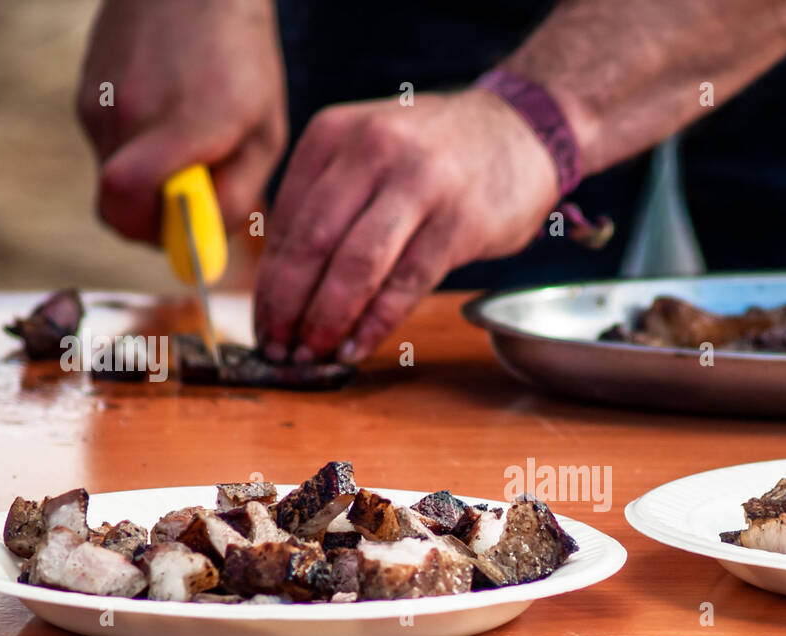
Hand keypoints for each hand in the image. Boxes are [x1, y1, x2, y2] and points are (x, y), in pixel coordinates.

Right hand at [76, 0, 286, 242]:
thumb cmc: (242, 60)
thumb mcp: (265, 135)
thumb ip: (237, 195)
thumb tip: (204, 244)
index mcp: (182, 127)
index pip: (127, 205)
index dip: (153, 237)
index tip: (187, 234)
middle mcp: (130, 115)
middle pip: (116, 208)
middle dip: (150, 222)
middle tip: (188, 204)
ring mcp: (98, 103)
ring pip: (111, 180)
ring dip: (147, 182)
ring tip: (184, 144)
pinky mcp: (84, 94)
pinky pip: (107, 149)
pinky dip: (134, 153)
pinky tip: (164, 118)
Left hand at [253, 89, 559, 364]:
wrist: (521, 131)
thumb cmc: (437, 156)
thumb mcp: (368, 151)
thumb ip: (327, 201)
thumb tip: (284, 283)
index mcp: (334, 135)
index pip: (287, 221)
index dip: (269, 283)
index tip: (264, 325)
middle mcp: (372, 151)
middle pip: (313, 244)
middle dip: (289, 307)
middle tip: (280, 349)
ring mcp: (419, 184)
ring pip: (356, 266)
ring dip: (327, 319)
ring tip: (313, 355)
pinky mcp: (459, 221)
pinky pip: (406, 283)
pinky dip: (376, 322)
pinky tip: (358, 347)